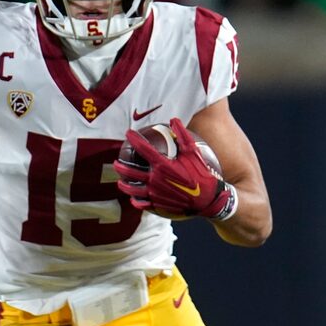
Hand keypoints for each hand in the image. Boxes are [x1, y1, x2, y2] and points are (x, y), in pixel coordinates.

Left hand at [113, 117, 236, 219]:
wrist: (208, 200)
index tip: (128, 133)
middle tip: (117, 161)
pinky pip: (142, 204)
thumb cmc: (202, 174)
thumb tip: (174, 120)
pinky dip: (135, 200)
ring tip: (120, 180)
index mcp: (162, 165)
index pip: (143, 149)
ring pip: (133, 189)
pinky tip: (134, 199)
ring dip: (124, 184)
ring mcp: (155, 194)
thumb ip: (183, 135)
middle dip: (121, 165)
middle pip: (131, 171)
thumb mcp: (194, 152)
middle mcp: (155, 180)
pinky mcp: (158, 205)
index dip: (134, 139)